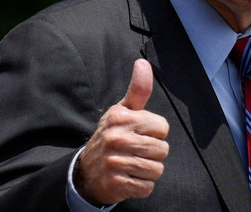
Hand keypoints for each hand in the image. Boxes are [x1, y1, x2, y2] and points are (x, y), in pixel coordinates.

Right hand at [75, 59, 169, 205]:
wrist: (87, 170)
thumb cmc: (113, 135)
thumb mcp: (123, 110)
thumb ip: (138, 89)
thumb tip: (142, 62)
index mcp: (121, 118)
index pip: (162, 127)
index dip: (156, 132)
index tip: (141, 133)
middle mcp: (116, 139)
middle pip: (162, 149)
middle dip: (154, 153)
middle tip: (137, 151)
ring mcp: (115, 162)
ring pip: (157, 169)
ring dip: (149, 170)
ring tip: (134, 164)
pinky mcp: (116, 184)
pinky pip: (147, 187)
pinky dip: (142, 186)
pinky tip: (130, 178)